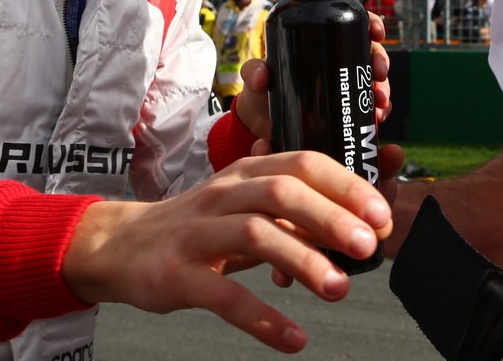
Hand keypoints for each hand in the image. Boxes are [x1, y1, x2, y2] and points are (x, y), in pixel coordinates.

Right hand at [61, 151, 392, 352]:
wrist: (121, 246)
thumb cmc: (198, 227)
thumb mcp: (246, 208)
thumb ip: (297, 216)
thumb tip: (357, 230)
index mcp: (245, 172)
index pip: (302, 164)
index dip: (346, 186)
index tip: (382, 214)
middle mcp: (223, 194)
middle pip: (282, 192)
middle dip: (331, 216)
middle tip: (369, 245)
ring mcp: (197, 232)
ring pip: (255, 235)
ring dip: (303, 261)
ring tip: (339, 288)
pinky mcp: (177, 274)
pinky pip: (223, 295)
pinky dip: (262, 318)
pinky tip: (293, 338)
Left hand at [235, 11, 393, 143]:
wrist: (264, 127)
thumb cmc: (262, 92)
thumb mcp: (256, 79)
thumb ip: (253, 72)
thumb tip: (262, 77)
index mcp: (322, 41)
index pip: (352, 23)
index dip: (370, 23)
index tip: (376, 32)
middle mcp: (340, 60)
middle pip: (370, 51)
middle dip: (380, 60)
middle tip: (377, 74)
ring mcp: (348, 84)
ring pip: (376, 80)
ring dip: (383, 88)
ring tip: (379, 103)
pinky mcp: (351, 108)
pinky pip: (373, 106)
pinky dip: (380, 110)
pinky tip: (378, 118)